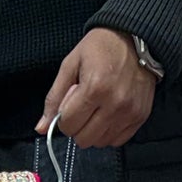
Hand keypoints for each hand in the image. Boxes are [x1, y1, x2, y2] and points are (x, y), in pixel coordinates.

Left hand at [37, 29, 157, 149]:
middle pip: (83, 139)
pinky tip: (109, 115)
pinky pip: (117, 141)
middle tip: (82, 108)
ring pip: (100, 143)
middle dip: (77, 127)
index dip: (63, 119)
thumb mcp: (71, 64)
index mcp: (94, 88)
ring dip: (93, 131)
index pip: (69, 125)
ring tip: (97, 110)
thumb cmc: (101, 47)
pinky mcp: (140, 116)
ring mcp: (129, 112)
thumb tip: (41, 128)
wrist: (135, 37)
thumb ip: (54, 97)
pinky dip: (109, 133)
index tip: (69, 106)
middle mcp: (114, 103)